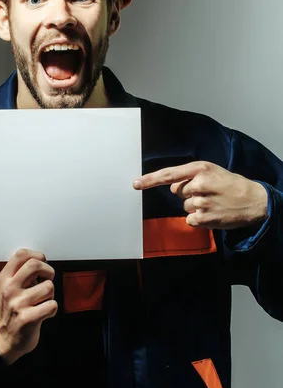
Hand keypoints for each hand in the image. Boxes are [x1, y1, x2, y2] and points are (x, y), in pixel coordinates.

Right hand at [0, 248, 57, 364]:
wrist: (5, 340)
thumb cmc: (12, 310)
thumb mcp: (9, 288)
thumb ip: (20, 273)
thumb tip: (40, 260)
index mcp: (4, 278)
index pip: (21, 254)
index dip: (37, 255)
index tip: (42, 263)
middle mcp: (9, 289)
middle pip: (35, 264)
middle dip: (48, 270)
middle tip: (47, 279)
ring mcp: (18, 304)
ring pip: (48, 286)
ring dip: (51, 294)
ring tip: (42, 301)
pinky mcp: (28, 318)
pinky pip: (52, 305)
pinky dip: (52, 309)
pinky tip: (44, 313)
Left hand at [133, 161, 267, 229]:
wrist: (253, 201)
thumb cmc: (229, 185)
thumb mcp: (211, 171)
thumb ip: (189, 175)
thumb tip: (171, 186)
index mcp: (199, 168)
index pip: (169, 174)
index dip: (150, 180)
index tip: (135, 184)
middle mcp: (198, 183)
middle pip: (176, 191)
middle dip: (187, 193)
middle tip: (206, 192)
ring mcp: (201, 202)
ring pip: (183, 205)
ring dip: (194, 206)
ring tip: (212, 202)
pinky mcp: (204, 217)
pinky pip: (189, 219)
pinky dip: (197, 218)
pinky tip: (211, 213)